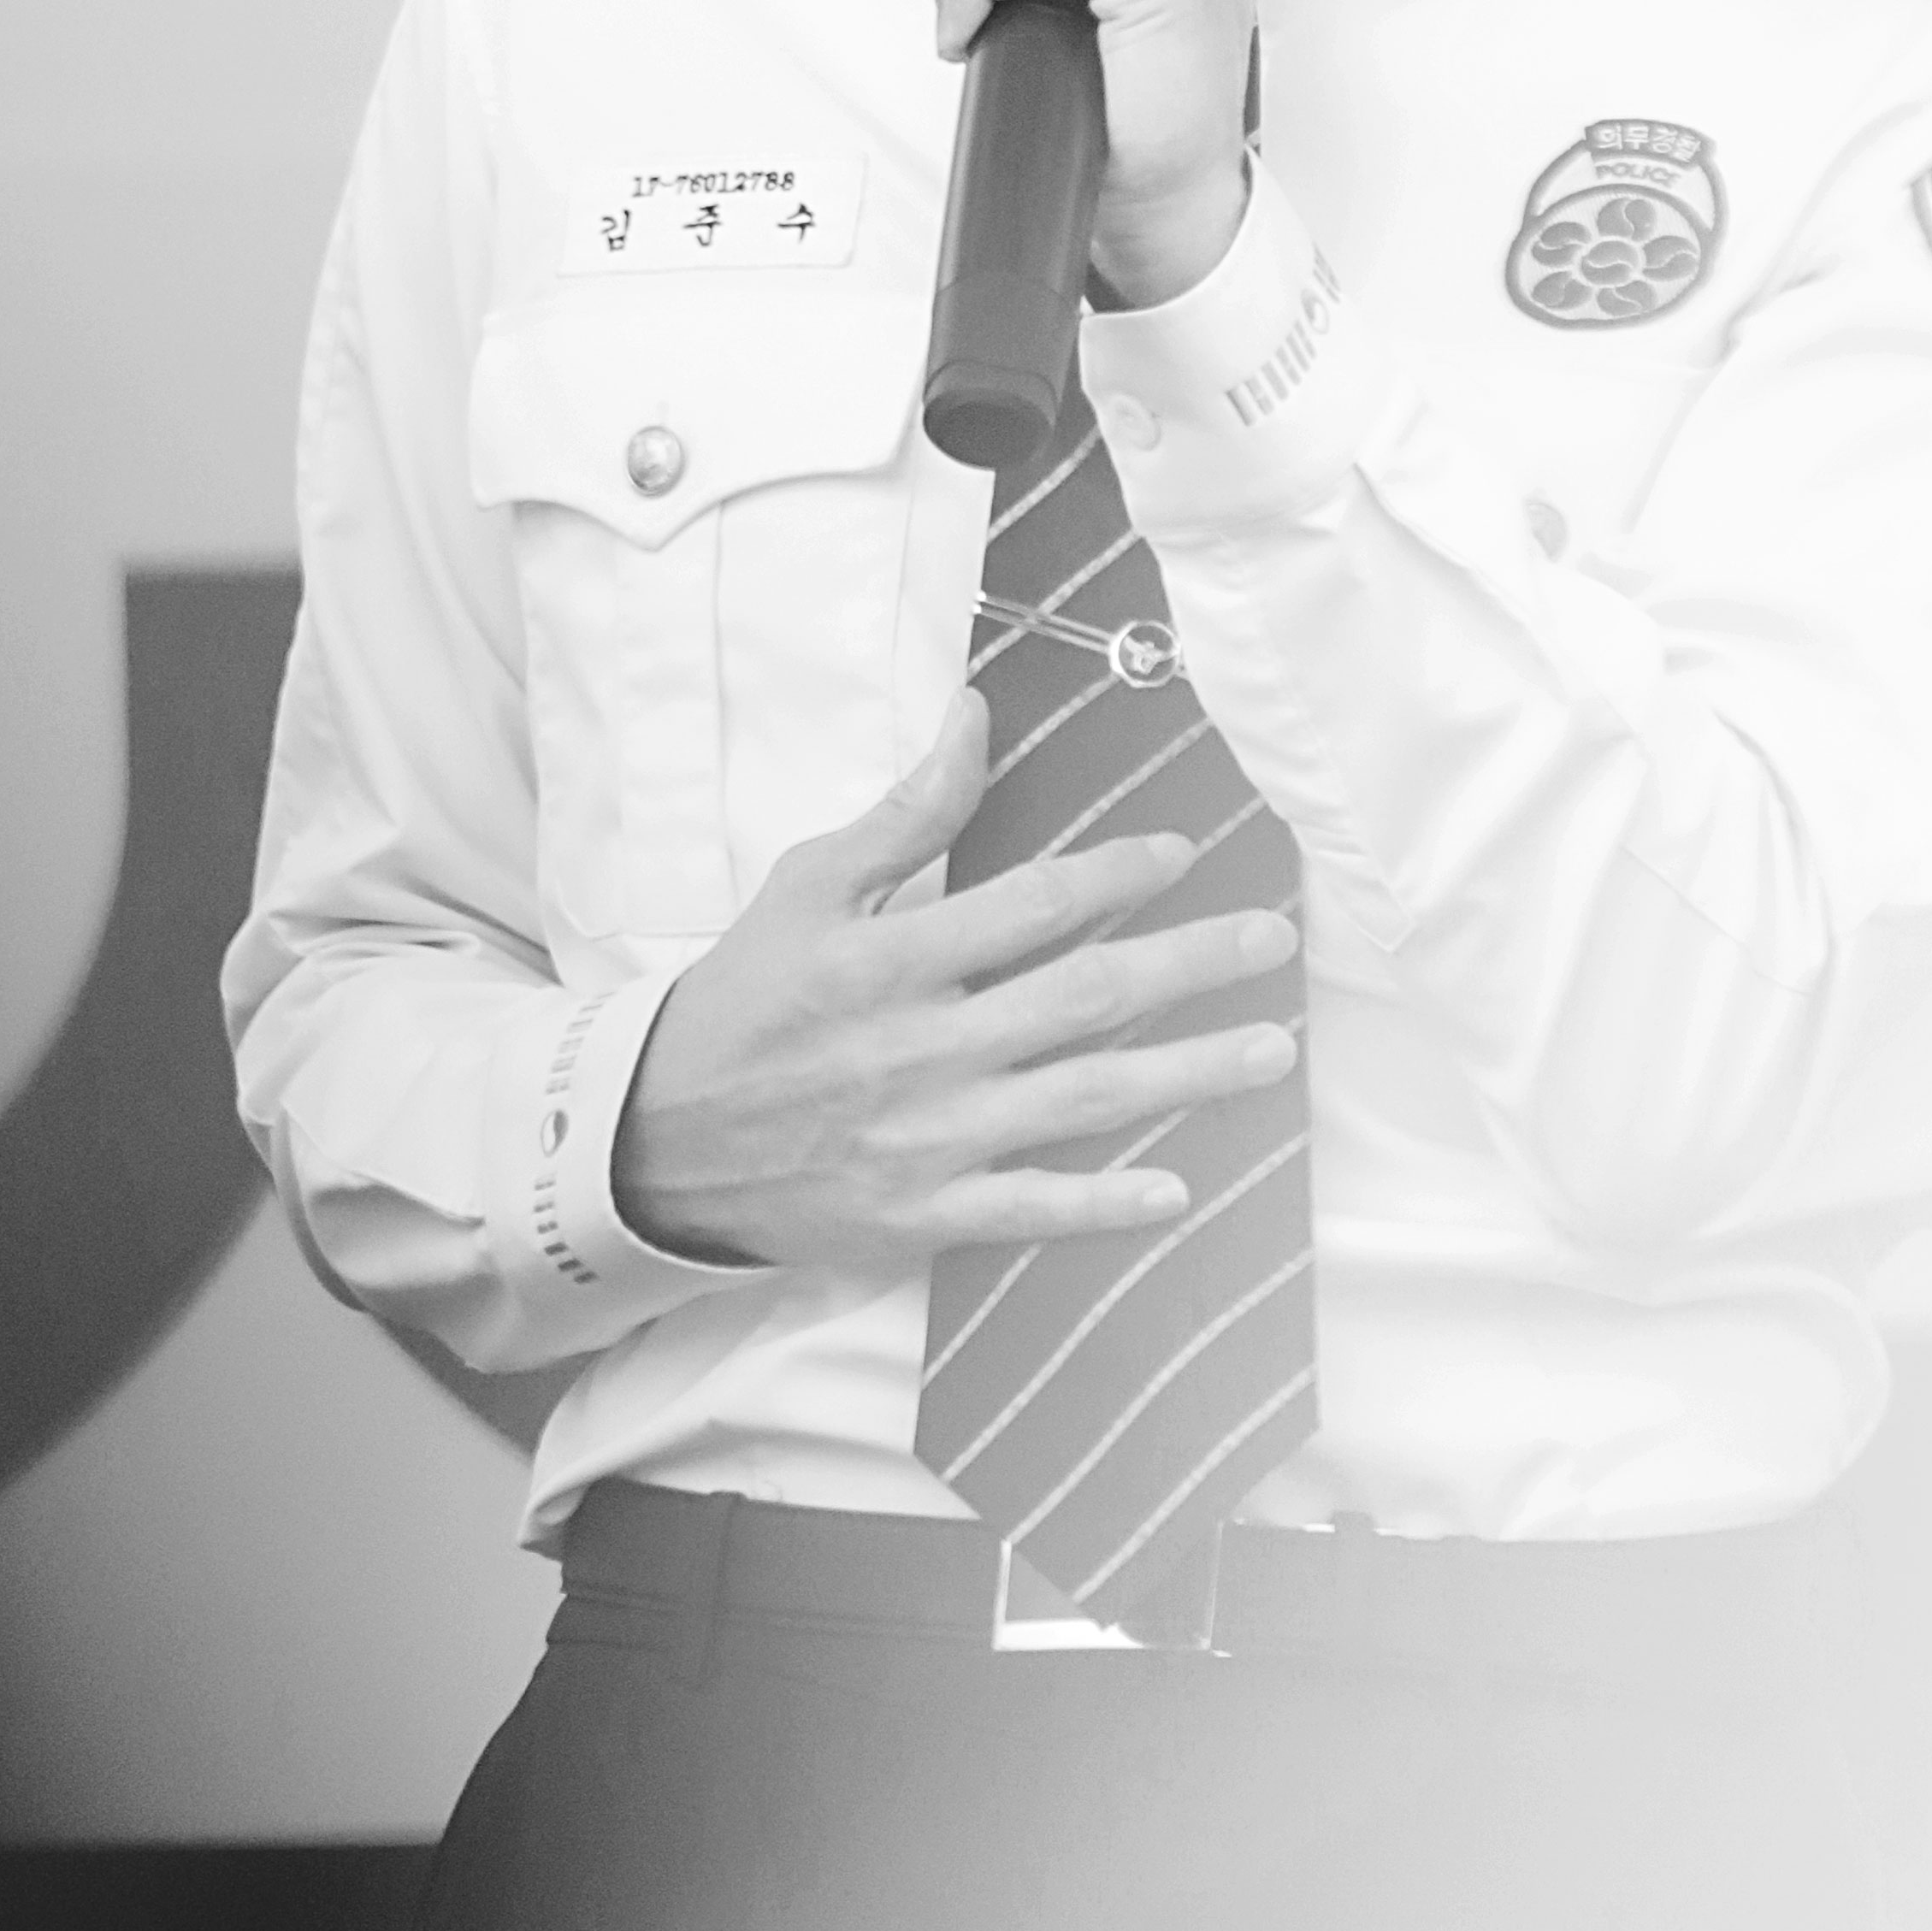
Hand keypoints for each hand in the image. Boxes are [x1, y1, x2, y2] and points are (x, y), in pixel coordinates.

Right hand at [610, 686, 1299, 1266]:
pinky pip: (1031, 1209)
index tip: (1184, 851)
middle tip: (1274, 940)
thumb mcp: (809, 887)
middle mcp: (919, 1047)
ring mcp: (927, 1138)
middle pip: (1084, 999)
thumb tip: (977, 716)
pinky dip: (1103, 1205)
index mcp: (889, 958)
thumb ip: (907, 810)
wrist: (657, 1141)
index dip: (1119, 874)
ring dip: (1188, 1074)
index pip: (1031, 904)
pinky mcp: (921, 1215)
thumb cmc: (743, 998)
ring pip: (1083, 1102)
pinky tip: (1176, 1190)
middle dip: (1192, 965)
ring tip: (1270, 1048)